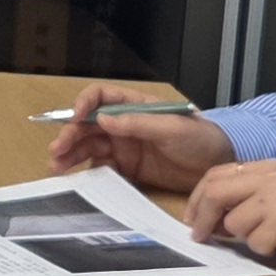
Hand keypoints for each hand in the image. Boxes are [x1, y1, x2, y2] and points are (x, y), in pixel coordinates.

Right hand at [46, 85, 234, 196]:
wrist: (220, 165)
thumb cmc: (202, 137)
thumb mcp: (172, 127)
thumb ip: (137, 123)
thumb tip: (103, 120)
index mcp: (135, 106)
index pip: (100, 97)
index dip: (83, 104)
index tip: (75, 118)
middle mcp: (125, 124)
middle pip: (88, 125)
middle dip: (70, 135)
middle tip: (57, 150)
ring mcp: (125, 147)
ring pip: (90, 147)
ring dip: (71, 155)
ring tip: (56, 166)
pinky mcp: (128, 168)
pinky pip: (102, 168)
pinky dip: (86, 172)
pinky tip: (75, 178)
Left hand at [187, 159, 275, 266]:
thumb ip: (248, 195)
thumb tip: (210, 216)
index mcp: (267, 166)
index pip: (217, 174)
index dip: (197, 198)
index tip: (191, 217)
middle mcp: (271, 176)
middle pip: (217, 193)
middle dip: (202, 217)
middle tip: (200, 236)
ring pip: (234, 223)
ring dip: (246, 237)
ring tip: (272, 236)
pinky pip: (255, 242)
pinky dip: (265, 249)